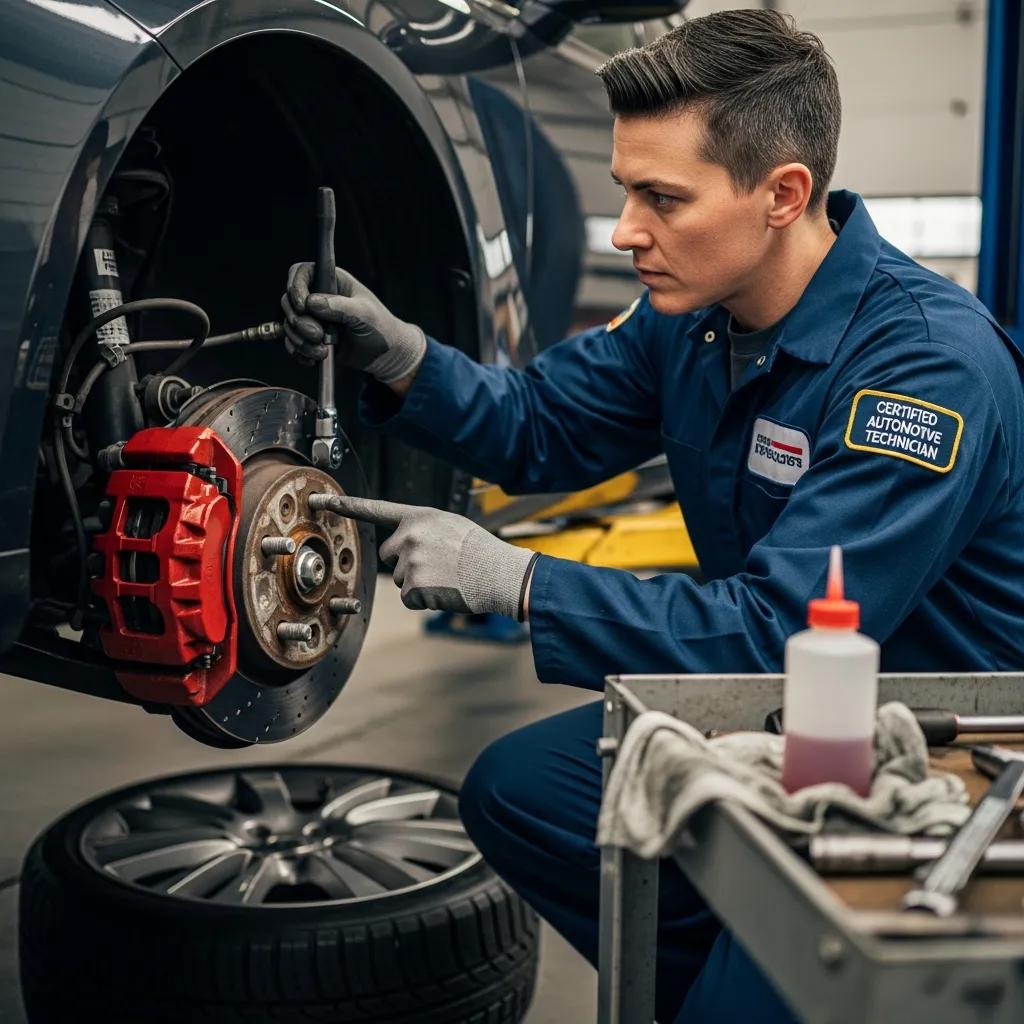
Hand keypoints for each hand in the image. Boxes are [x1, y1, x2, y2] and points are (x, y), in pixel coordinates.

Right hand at [280, 264, 426, 383]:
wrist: (385, 355)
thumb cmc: (381, 327)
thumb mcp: (365, 313)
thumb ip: (340, 306)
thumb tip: (312, 303)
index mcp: (331, 280)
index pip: (301, 272)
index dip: (296, 287)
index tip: (302, 306)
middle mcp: (318, 296)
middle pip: (289, 301)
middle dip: (299, 321)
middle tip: (318, 335)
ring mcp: (313, 318)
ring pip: (290, 324)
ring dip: (300, 340)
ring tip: (322, 352)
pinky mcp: (311, 338)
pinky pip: (293, 343)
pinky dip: (299, 352)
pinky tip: (314, 358)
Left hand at [327, 495, 537, 619]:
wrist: (498, 574)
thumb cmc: (479, 551)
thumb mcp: (450, 525)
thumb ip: (423, 528)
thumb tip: (406, 541)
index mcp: (419, 517)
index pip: (377, 509)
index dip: (347, 505)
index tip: (322, 500)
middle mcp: (410, 536)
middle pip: (390, 554)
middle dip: (408, 562)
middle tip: (439, 564)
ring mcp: (411, 561)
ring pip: (401, 578)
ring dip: (420, 582)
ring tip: (447, 576)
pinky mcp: (414, 586)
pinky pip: (408, 597)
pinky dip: (424, 599)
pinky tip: (444, 590)